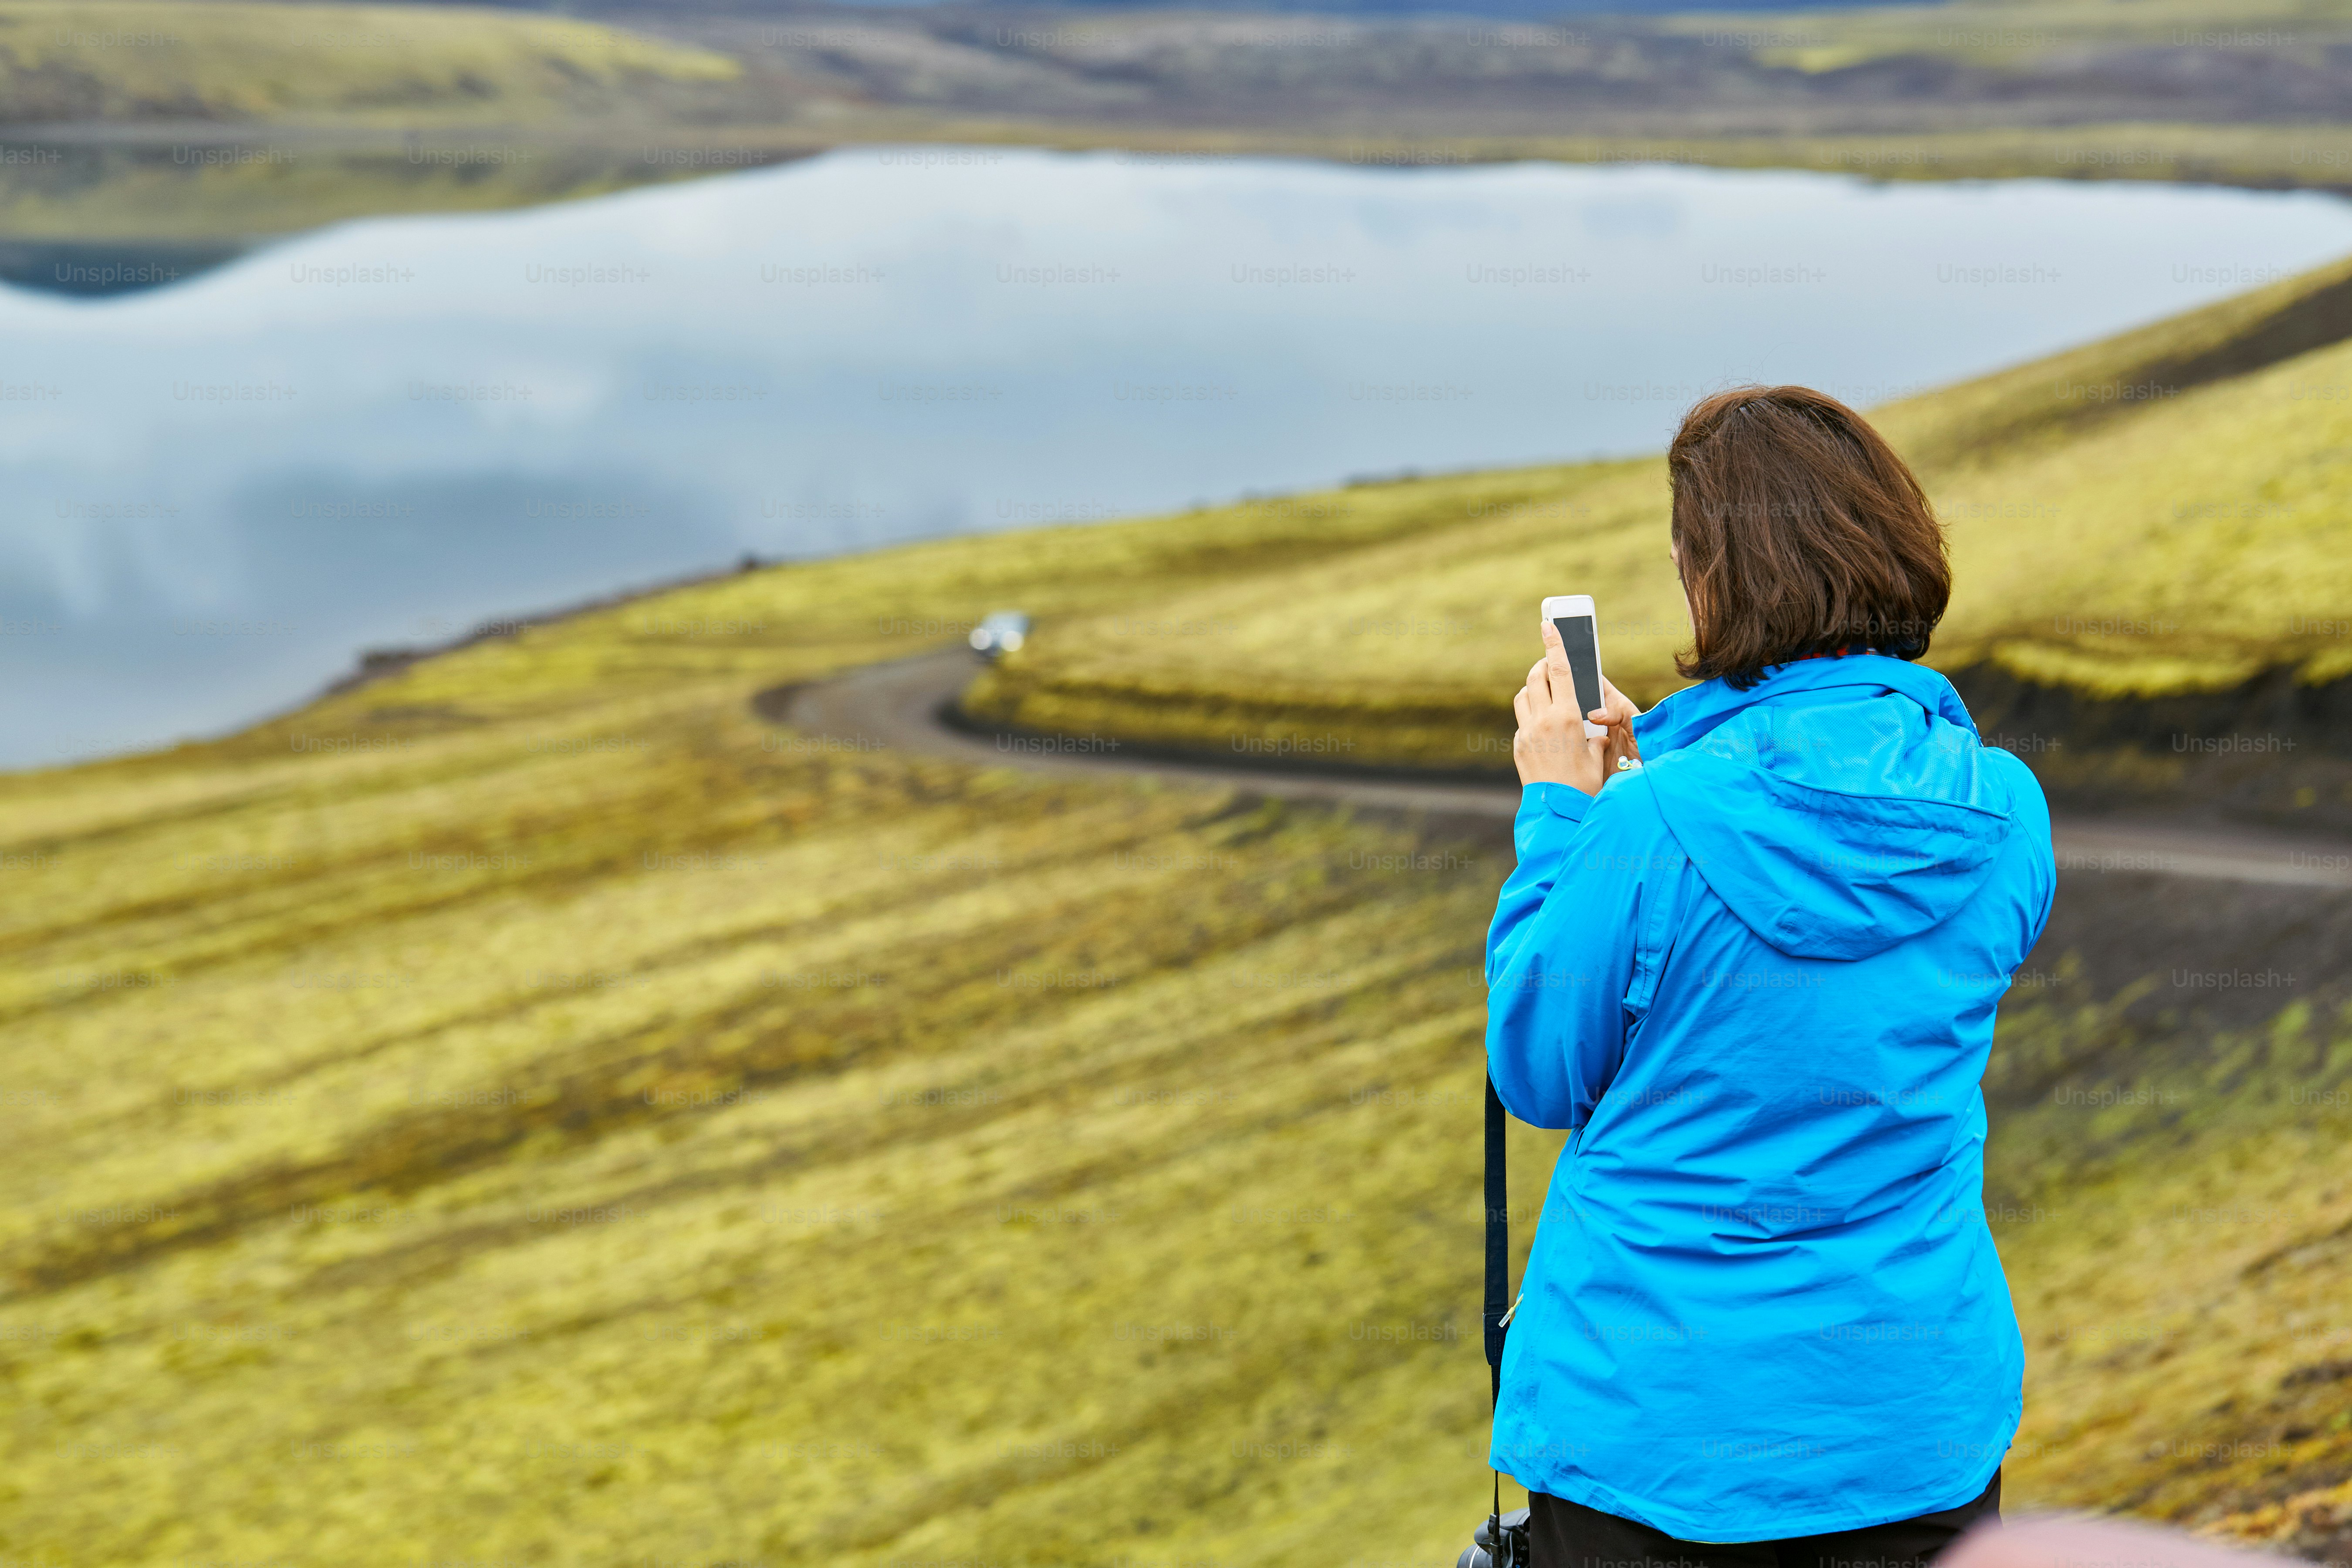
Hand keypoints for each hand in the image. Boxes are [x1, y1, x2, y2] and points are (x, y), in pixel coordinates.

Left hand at [1512, 619, 1642, 794]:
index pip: (1560, 671)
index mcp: (1566, 718)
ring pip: (1523, 696)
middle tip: (1551, 666)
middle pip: (1536, 677)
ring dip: (1533, 689)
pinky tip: (1545, 728)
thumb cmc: (1583, 784)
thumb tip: (1591, 726)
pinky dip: (1531, 715)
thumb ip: (1592, 733)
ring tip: (1547, 695)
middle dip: (1542, 666)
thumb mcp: (1596, 754)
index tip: (1547, 625)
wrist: (1557, 811)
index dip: (1554, 645)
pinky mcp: (1517, 746)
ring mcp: (1525, 733)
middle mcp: (1542, 721)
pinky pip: (1522, 721)